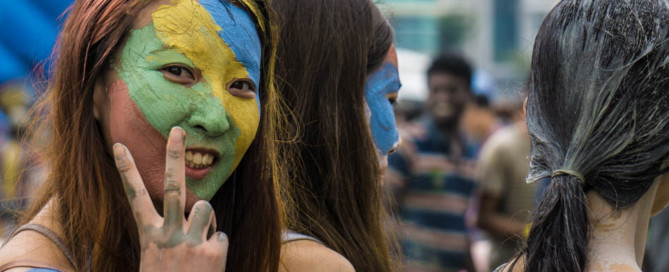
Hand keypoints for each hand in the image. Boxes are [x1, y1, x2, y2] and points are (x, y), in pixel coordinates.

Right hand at [113, 126, 227, 270]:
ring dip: (206, 218)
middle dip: (174, 156)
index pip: (135, 198)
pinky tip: (211, 261)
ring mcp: (192, 241)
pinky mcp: (214, 250)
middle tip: (176, 130)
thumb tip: (197, 207)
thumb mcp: (157, 257)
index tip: (119, 145)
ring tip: (201, 239)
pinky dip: (218, 245)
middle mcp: (169, 235)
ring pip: (205, 207)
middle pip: (173, 187)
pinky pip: (221, 234)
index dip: (127, 171)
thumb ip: (170, 233)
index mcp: (151, 236)